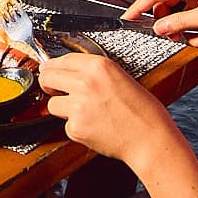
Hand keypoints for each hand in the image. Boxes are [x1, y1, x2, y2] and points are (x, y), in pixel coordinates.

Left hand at [38, 49, 179, 170]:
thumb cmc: (142, 111)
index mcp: (99, 66)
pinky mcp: (75, 127)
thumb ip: (93, 72)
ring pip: (52, 103)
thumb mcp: (120, 77)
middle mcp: (86, 83)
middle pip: (47, 77)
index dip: (53, 67)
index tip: (49, 70)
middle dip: (48, 84)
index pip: (62, 60)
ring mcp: (78, 106)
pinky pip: (65, 124)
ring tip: (85, 113)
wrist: (149, 137)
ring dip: (63, 108)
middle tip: (55, 90)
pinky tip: (93, 126)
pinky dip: (76, 127)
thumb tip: (67, 71)